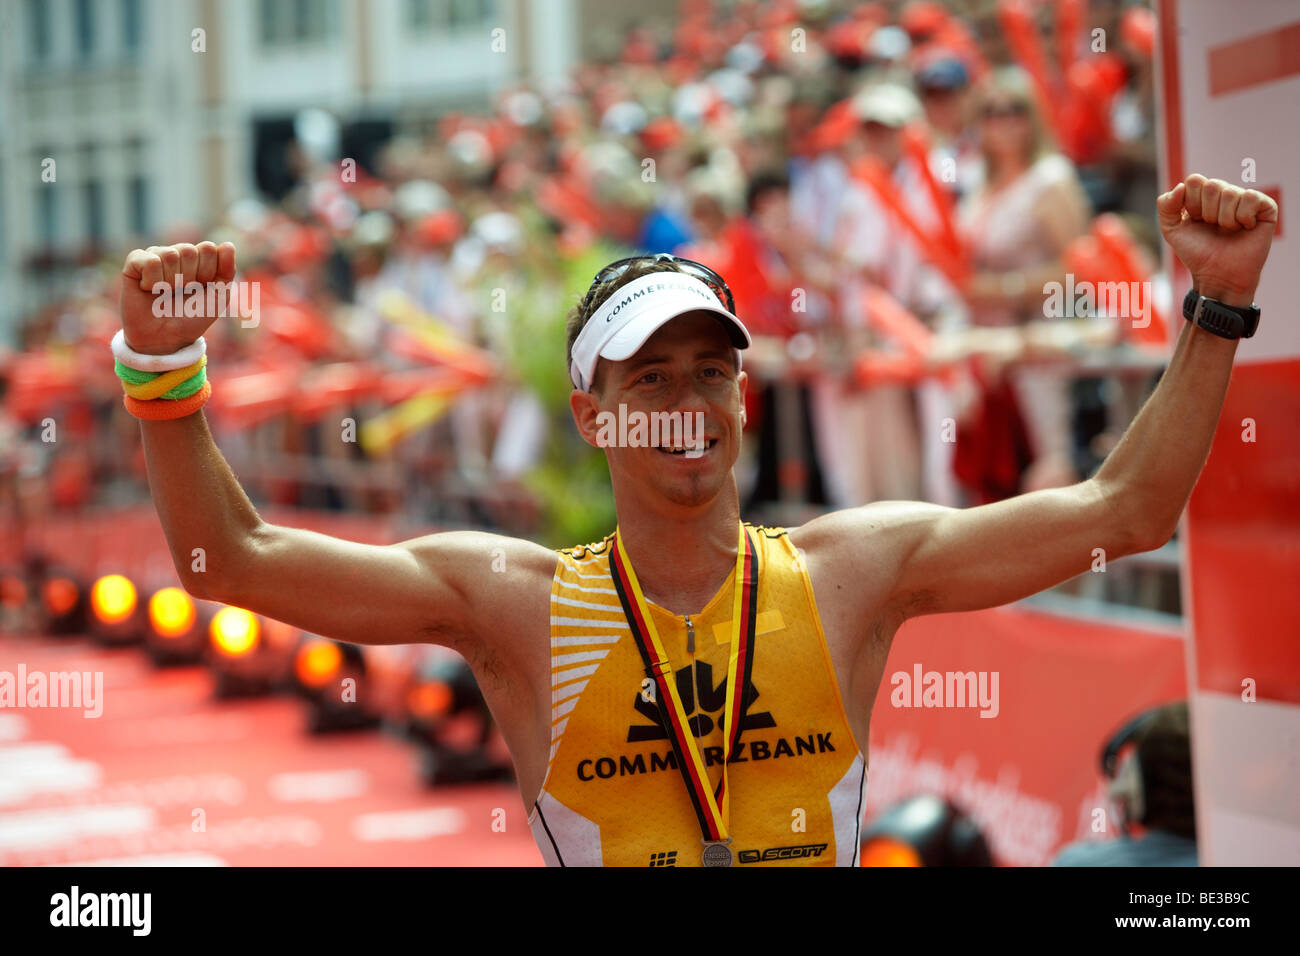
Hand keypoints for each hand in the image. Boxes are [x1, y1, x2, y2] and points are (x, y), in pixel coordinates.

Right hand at [120, 242, 237, 354]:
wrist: (166, 338)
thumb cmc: (192, 317)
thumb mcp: (218, 296)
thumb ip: (227, 270)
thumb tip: (228, 244)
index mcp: (198, 258)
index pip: (207, 248)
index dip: (207, 272)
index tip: (202, 288)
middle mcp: (176, 253)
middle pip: (188, 250)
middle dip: (189, 278)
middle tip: (181, 292)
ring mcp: (155, 256)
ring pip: (169, 255)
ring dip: (171, 281)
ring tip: (165, 292)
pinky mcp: (134, 263)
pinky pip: (149, 261)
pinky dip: (153, 280)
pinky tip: (149, 289)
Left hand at [1157, 175, 1276, 306]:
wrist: (1218, 275)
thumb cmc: (1197, 253)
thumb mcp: (1171, 230)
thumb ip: (1166, 205)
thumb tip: (1181, 185)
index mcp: (1204, 196)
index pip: (1195, 180)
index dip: (1192, 204)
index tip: (1195, 221)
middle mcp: (1225, 195)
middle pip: (1212, 185)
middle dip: (1207, 212)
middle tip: (1213, 227)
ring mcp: (1245, 200)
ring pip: (1230, 193)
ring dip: (1224, 219)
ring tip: (1229, 231)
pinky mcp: (1265, 207)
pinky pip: (1250, 197)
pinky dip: (1243, 217)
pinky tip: (1245, 227)